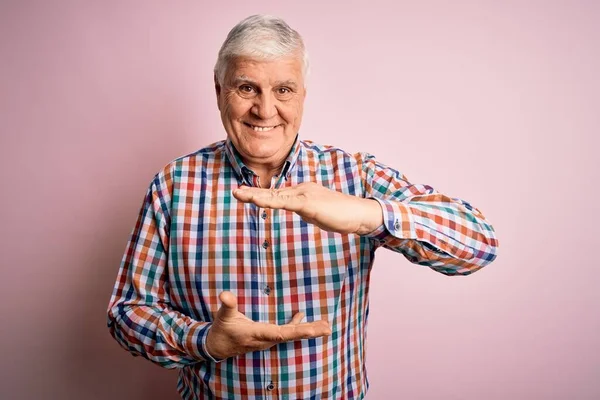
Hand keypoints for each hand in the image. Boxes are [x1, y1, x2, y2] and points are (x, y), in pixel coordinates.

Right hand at [205, 291, 330, 359]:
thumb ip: (227, 305)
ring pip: (292, 333)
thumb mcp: (223, 316)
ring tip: (326, 326)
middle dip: (309, 331)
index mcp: (255, 333)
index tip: (306, 331)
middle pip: (290, 334)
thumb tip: (225, 294)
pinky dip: (297, 324)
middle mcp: (266, 339)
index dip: (290, 331)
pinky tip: (304, 315)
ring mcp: (269, 339)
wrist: (218, 347)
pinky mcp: (269, 336)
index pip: (275, 333)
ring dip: (309, 329)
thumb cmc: (222, 330)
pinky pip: (287, 331)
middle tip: (327, 328)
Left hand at [232, 182, 383, 234]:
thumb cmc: (341, 215)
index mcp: (303, 192)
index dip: (261, 195)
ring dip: (256, 196)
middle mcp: (301, 190)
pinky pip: (285, 202)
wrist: (359, 213)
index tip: (245, 195)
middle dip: (253, 193)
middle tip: (235, 193)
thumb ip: (306, 210)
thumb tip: (299, 211)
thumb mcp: (318, 213)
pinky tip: (258, 201)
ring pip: (276, 196)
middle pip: (273, 192)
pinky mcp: (308, 203)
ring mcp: (304, 194)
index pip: (278, 194)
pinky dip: (270, 201)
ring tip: (239, 194)